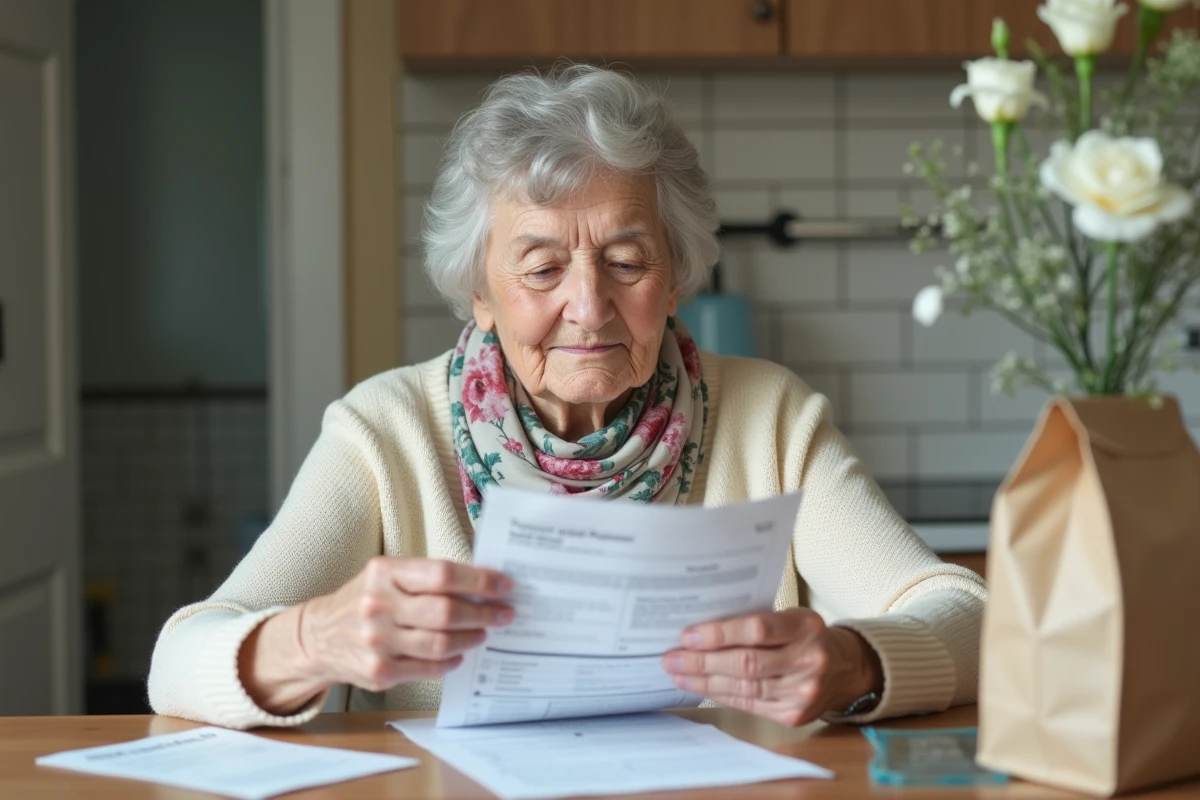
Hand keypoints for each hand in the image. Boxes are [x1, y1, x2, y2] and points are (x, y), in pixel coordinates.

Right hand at [299, 557, 513, 691]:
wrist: (319, 636)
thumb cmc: (366, 599)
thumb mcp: (387, 575)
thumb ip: (426, 577)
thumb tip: (480, 584)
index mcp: (385, 573)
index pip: (442, 574)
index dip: (480, 580)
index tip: (504, 586)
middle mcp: (378, 605)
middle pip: (446, 611)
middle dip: (483, 613)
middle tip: (503, 614)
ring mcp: (377, 641)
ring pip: (441, 643)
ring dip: (471, 638)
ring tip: (483, 632)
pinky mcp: (379, 671)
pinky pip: (428, 668)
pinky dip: (450, 661)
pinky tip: (458, 654)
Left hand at [661, 608, 882, 726]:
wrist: (844, 669)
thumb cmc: (805, 636)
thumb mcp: (790, 618)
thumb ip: (754, 622)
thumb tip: (700, 631)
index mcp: (806, 626)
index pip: (757, 629)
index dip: (719, 634)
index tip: (688, 636)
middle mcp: (809, 660)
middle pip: (746, 663)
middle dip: (702, 661)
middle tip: (672, 658)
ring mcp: (804, 691)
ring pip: (744, 688)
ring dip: (705, 682)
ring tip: (679, 674)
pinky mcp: (795, 715)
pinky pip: (750, 705)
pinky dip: (721, 696)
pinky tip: (701, 688)